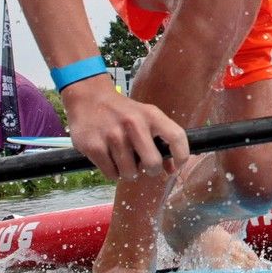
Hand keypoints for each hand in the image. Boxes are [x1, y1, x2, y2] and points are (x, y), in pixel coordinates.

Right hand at [64, 76, 188, 181]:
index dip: (182, 155)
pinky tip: (111, 162)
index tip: (179, 165)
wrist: (89, 99)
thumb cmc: (124, 112)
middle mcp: (134, 124)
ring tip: (126, 163)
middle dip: (152, 171)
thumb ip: (161, 141)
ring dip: (129, 173)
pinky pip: (111, 174)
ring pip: (130, 172)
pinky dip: (113, 173)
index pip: (176, 136)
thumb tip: (173, 170)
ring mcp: (112, 136)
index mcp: (151, 115)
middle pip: (153, 163)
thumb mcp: (146, 118)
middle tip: (147, 168)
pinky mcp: (93, 146)